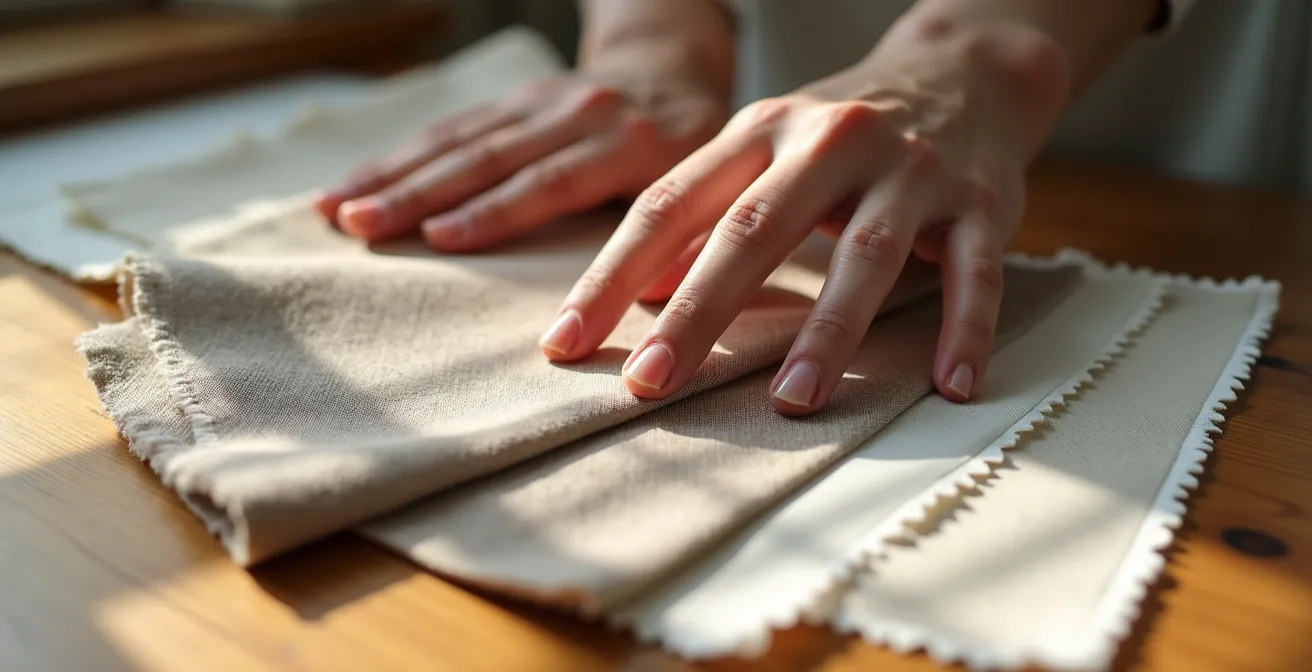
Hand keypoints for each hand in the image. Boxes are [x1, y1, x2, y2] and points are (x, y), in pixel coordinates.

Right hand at [314, 69, 727, 250]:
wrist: (673, 68)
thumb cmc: (693, 150)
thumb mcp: (711, 188)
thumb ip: (690, 238)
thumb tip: (662, 296)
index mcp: (632, 144)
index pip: (554, 180)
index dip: (497, 211)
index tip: (441, 239)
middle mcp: (578, 113)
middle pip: (490, 156)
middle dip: (418, 191)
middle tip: (360, 224)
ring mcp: (539, 100)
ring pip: (458, 137)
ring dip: (393, 173)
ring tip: (336, 208)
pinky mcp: (512, 98)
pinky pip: (452, 127)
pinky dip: (400, 155)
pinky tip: (354, 181)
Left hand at [539, 14, 1071, 413]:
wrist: (965, 71)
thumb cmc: (844, 133)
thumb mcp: (765, 153)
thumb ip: (707, 216)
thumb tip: (646, 294)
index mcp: (761, 131)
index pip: (669, 205)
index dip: (611, 275)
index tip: (567, 345)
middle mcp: (829, 141)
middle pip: (753, 230)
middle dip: (697, 313)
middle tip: (651, 385)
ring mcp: (910, 170)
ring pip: (865, 253)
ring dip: (827, 333)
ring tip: (789, 402)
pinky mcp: (981, 200)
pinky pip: (973, 272)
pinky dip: (963, 328)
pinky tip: (949, 386)